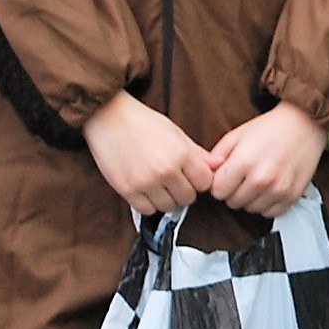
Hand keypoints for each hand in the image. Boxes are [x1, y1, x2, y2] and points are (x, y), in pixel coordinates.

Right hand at [82, 91, 218, 215]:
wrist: (109, 118)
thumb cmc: (144, 123)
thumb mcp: (176, 133)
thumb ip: (198, 153)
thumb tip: (219, 166)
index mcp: (181, 153)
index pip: (205, 183)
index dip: (200, 180)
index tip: (192, 175)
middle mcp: (165, 170)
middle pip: (188, 198)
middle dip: (184, 190)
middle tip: (174, 179)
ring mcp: (145, 182)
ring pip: (169, 207)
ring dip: (167, 198)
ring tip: (159, 183)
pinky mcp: (127, 190)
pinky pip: (147, 210)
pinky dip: (149, 203)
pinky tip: (146, 189)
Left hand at [202, 104, 328, 221]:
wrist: (304, 124)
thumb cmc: (269, 128)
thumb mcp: (236, 135)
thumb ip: (216, 156)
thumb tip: (206, 175)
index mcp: (243, 162)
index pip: (217, 192)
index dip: (219, 183)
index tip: (227, 176)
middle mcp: (261, 179)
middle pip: (233, 202)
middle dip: (234, 191)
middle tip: (243, 176)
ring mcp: (278, 189)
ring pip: (250, 209)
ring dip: (250, 198)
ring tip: (257, 180)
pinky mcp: (292, 196)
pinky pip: (270, 213)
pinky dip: (267, 204)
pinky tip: (269, 188)